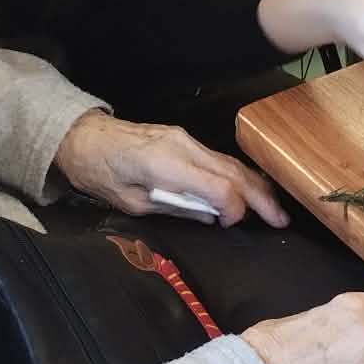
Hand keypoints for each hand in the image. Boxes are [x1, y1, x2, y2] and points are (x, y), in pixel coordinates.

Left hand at [53, 110, 288, 227]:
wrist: (82, 137)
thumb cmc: (98, 174)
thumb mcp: (132, 203)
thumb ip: (174, 208)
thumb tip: (210, 218)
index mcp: (166, 165)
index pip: (219, 188)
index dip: (234, 210)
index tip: (233, 227)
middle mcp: (183, 146)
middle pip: (233, 172)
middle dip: (261, 197)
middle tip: (281, 220)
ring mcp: (185, 138)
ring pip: (230, 162)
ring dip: (255, 185)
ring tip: (274, 207)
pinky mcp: (183, 137)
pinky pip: (218, 157)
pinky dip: (238, 174)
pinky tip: (250, 188)